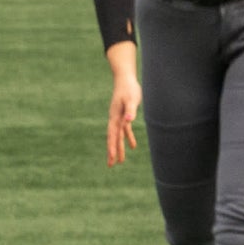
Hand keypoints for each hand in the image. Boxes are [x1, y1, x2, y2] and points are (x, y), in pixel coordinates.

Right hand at [105, 42, 140, 167]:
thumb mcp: (131, 99)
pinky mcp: (125, 115)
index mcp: (115, 117)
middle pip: (113, 138)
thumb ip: (131, 110)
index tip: (112, 158)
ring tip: (120, 161)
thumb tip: (129, 121)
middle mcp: (115, 119)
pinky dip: (128, 138)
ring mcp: (119, 118)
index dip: (113, 147)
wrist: (125, 79)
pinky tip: (133, 146)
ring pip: (118, 136)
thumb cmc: (129, 88)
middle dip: (112, 151)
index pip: (113, 135)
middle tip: (110, 165)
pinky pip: (125, 130)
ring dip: (119, 148)